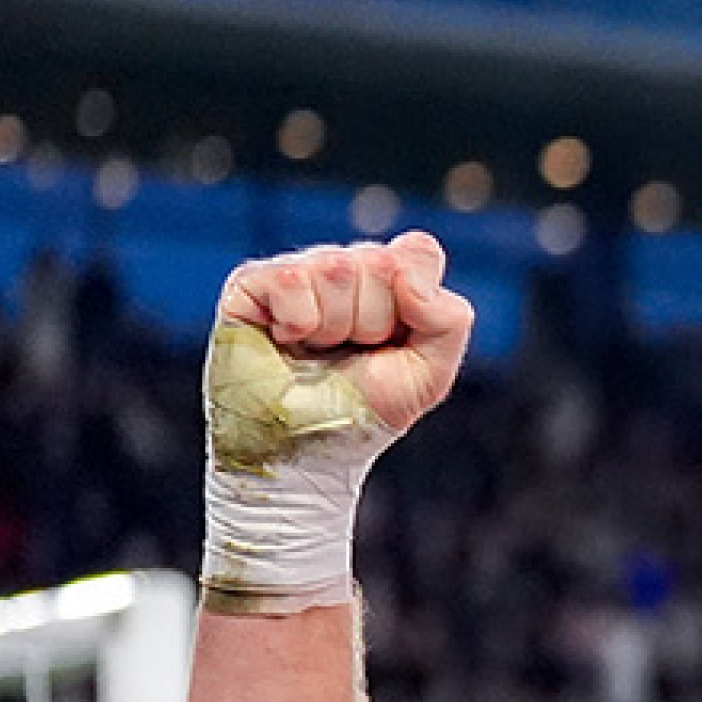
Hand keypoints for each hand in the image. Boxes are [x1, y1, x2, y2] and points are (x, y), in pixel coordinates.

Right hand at [209, 233, 472, 468]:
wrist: (307, 450)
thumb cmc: (364, 408)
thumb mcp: (431, 372)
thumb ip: (448, 319)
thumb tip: (407, 278)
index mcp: (392, 280)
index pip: (418, 251)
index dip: (415, 297)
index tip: (397, 339)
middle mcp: (346, 267)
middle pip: (379, 262)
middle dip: (373, 323)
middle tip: (352, 352)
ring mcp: (300, 271)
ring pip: (336, 268)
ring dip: (334, 327)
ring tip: (319, 350)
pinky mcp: (253, 282)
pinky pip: (291, 279)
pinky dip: (297, 322)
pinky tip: (288, 341)